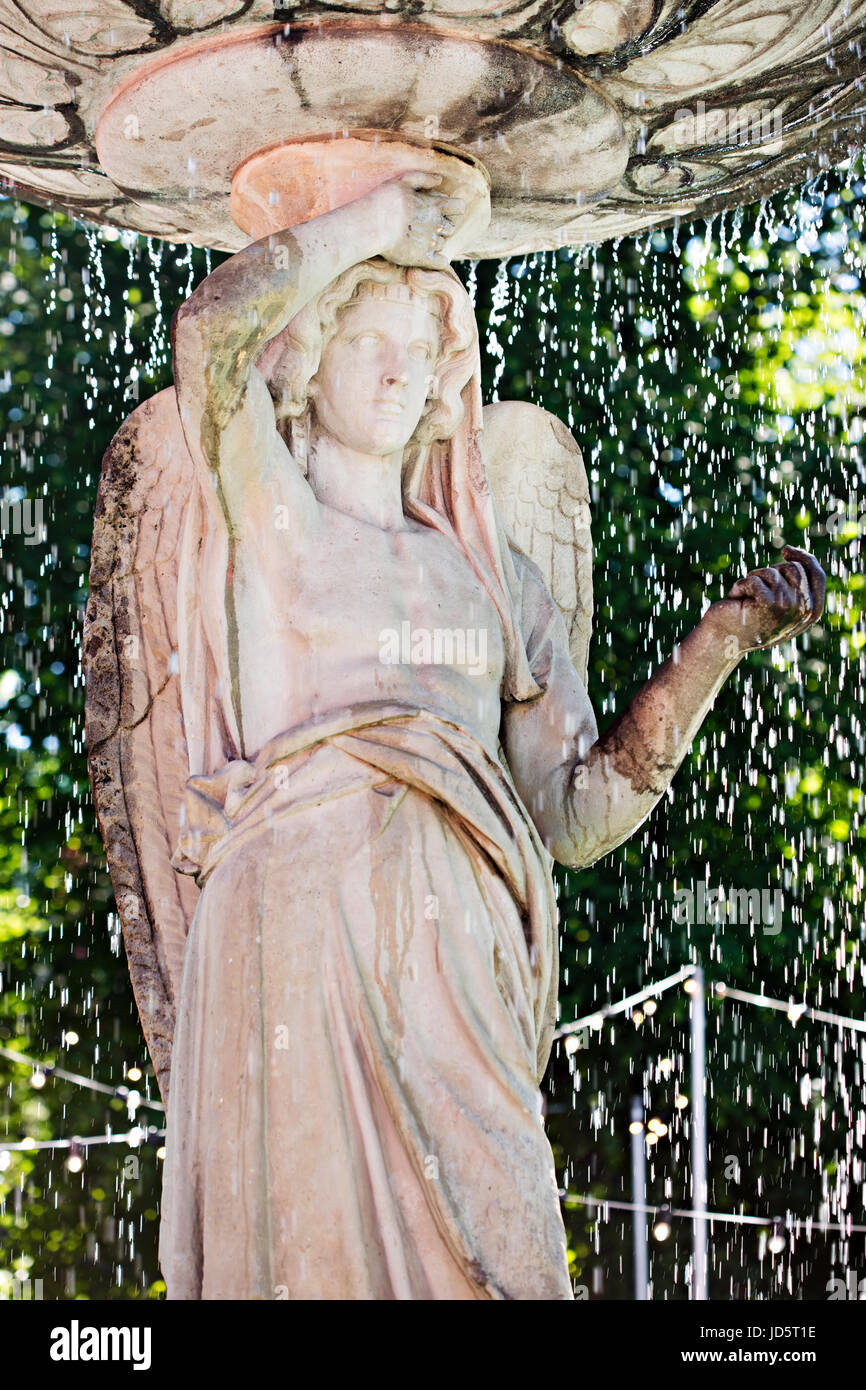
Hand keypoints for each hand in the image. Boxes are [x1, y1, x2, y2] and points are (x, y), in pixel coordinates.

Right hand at [370, 172, 465, 269]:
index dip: (455, 208)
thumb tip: (439, 179)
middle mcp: (436, 224)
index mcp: (434, 205)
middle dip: (443, 227)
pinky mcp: (423, 258)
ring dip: (435, 243)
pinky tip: (433, 259)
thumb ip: (423, 179)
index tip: (446, 210)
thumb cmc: (385, 200)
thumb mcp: (404, 181)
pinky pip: (441, 262)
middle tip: (426, 227)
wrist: (374, 224)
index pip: (458, 206)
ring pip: (442, 244)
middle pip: (450, 228)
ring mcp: (431, 242)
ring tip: (419, 242)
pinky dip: (441, 262)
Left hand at [708, 544, 825, 653]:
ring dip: (753, 579)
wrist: (725, 641)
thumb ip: (793, 587)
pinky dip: (740, 586)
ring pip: (772, 572)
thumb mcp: (778, 605)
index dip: (804, 557)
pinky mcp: (768, 603)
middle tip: (755, 589)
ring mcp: (788, 607)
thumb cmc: (749, 620)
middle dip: (771, 571)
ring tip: (745, 599)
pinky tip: (736, 603)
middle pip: (795, 568)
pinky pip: (754, 579)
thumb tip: (795, 555)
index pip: (817, 575)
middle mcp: (804, 611)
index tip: (785, 550)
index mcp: (812, 612)